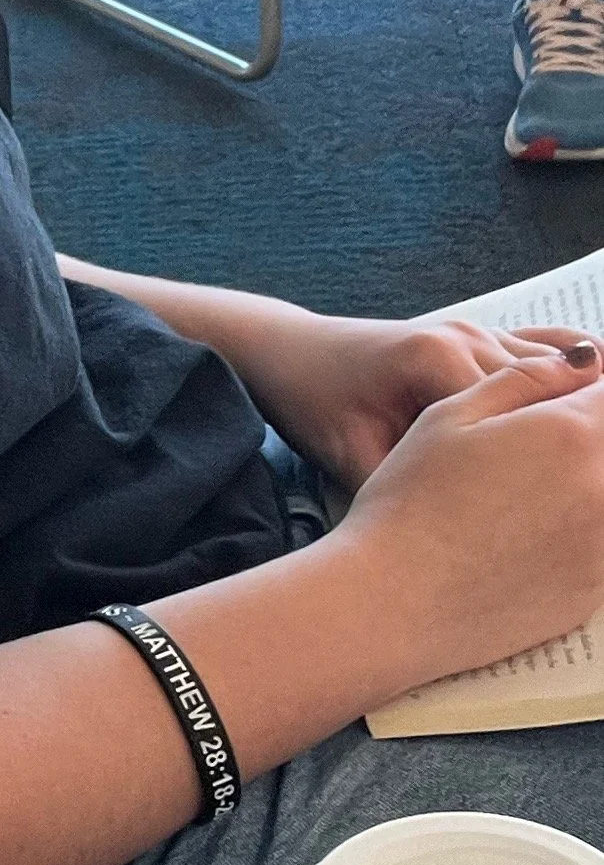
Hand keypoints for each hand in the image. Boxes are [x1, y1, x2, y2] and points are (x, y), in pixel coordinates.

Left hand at [254, 309, 594, 487]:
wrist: (291, 357)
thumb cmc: (317, 408)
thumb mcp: (353, 458)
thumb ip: (410, 484)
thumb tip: (462, 533)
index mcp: (435, 361)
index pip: (518, 414)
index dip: (551, 458)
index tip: (574, 501)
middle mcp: (466, 337)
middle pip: (555, 387)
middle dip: (581, 433)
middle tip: (596, 482)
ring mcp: (477, 331)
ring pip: (562, 367)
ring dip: (587, 407)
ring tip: (601, 460)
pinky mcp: (481, 337)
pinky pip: (547, 348)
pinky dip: (579, 374)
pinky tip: (599, 407)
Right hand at [330, 351, 603, 687]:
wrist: (393, 602)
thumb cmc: (408, 503)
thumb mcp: (450, 416)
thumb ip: (525, 381)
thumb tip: (580, 365)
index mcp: (570, 435)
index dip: (586, 390)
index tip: (569, 395)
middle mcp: (602, 491)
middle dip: (585, 433)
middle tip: (539, 446)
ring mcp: (603, 546)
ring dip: (583, 481)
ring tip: (531, 491)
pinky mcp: (593, 591)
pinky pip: (601, 543)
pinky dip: (581, 529)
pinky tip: (531, 532)